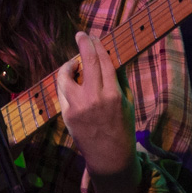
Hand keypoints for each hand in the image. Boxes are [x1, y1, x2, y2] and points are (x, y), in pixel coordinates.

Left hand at [57, 32, 142, 192]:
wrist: (109, 158)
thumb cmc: (122, 128)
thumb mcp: (129, 103)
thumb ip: (119, 80)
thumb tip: (110, 57)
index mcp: (114, 95)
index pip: (104, 62)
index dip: (98, 46)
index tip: (94, 37)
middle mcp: (95, 98)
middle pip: (88, 63)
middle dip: (83, 45)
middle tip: (81, 35)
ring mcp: (78, 107)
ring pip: (66, 76)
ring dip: (69, 65)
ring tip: (74, 63)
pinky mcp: (67, 114)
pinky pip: (62, 91)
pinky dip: (65, 81)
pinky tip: (70, 78)